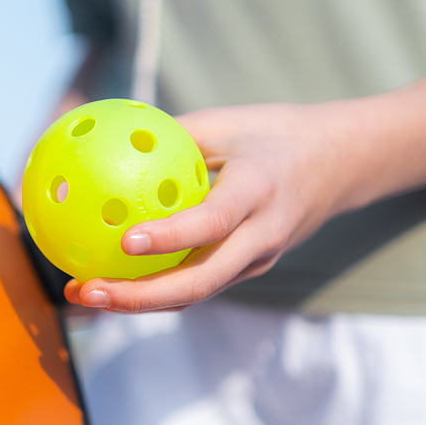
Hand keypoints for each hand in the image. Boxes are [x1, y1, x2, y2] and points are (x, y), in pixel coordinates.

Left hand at [65, 101, 357, 311]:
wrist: (342, 165)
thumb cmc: (276, 134)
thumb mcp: (229, 123)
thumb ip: (174, 134)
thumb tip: (107, 140)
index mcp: (259, 192)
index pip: (212, 223)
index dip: (169, 238)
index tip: (124, 241)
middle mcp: (261, 237)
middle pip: (198, 283)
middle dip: (137, 297)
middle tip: (85, 290)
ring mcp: (257, 260)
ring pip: (194, 294)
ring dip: (137, 301)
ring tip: (83, 291)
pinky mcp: (249, 269)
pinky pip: (198, 285)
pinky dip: (154, 289)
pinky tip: (113, 280)